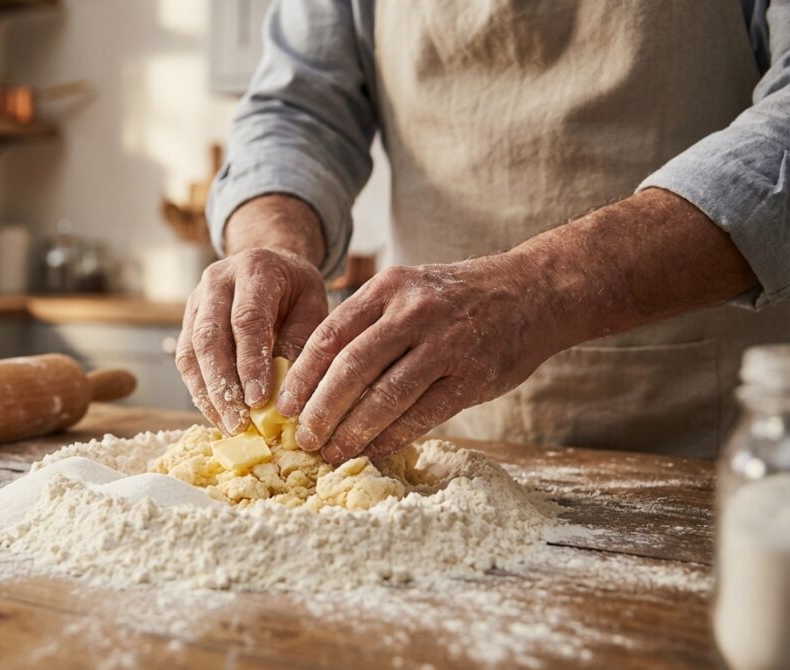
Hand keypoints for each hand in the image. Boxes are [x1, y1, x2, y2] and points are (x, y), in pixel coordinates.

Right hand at [176, 247, 328, 433]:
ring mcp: (196, 300)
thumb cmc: (295, 289)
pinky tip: (217, 414)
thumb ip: (299, 341)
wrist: (268, 263)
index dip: (251, 362)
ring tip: (227, 425)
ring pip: (191, 350)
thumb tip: (286, 393)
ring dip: (207, 393)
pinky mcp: (186, 321)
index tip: (259, 400)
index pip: (247, 319)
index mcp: (254, 269)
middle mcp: (217, 281)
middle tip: (238, 423)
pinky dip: (199, 389)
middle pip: (210, 336)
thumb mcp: (312, 306)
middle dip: (223, 385)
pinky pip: (185, 359)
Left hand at [277, 256, 565, 463]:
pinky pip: (421, 415)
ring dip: (352, 431)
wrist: (532, 292)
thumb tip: (314, 377)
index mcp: (389, 288)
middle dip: (321, 409)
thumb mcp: (407, 290)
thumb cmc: (456, 299)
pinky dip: (390, 437)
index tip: (282, 406)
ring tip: (330, 452)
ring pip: (385, 396)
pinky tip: (370, 451)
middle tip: (302, 438)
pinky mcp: (471, 377)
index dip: (302, 376)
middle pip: (351, 367)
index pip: (331, 335)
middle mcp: (414, 312)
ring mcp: (445, 344)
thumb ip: (367, 323)